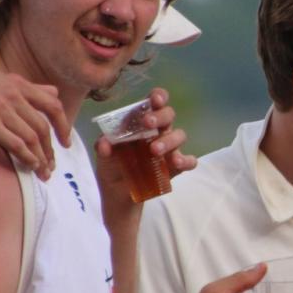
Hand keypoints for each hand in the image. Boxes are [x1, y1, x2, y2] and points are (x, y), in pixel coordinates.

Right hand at [0, 70, 70, 180]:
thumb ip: (25, 87)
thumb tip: (54, 92)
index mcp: (16, 82)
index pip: (52, 104)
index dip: (63, 125)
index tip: (65, 142)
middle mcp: (12, 93)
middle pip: (43, 125)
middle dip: (52, 149)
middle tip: (53, 166)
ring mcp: (0, 107)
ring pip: (32, 137)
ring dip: (41, 158)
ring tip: (43, 172)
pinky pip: (16, 144)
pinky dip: (27, 157)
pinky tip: (30, 167)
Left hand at [91, 88, 196, 205]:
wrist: (118, 196)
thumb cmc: (113, 167)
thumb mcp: (103, 157)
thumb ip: (103, 147)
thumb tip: (105, 143)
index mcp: (142, 122)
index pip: (154, 103)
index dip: (158, 96)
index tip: (154, 99)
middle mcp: (159, 131)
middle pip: (169, 115)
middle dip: (160, 116)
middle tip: (147, 123)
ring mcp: (169, 149)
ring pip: (179, 135)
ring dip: (169, 140)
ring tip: (154, 150)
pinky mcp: (175, 167)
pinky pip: (189, 161)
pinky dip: (186, 160)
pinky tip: (176, 163)